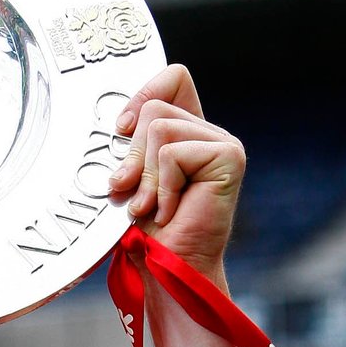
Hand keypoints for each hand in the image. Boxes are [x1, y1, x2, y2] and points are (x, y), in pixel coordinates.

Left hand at [108, 64, 245, 281]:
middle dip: (132, 155)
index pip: (172, 78)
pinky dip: (162, 185)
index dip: (142, 95)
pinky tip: (170, 210)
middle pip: (154, 107)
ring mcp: (222, 143)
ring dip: (145, 176)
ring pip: (158, 127)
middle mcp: (207, 133)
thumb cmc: (144, 232)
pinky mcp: (229, 156)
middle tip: (134, 194)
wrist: (164, 268)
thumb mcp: (128, 177)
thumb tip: (116, 122)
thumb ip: (128, 144)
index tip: (120, 130)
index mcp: (186, 132)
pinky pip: (172, 152)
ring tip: (151, 206)